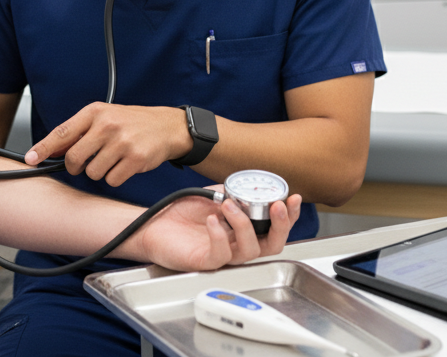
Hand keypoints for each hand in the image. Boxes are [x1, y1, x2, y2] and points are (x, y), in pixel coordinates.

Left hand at [24, 103, 191, 186]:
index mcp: (95, 112)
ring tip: (114, 158)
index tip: (30, 158)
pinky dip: (116, 177)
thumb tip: (49, 151)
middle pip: (74, 159)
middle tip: (87, 162)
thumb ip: (78, 132)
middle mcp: (107, 125)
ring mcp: (122, 142)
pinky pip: (112, 180)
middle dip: (77, 166)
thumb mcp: (104, 117)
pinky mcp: (135, 158)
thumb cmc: (133, 123)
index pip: (62, 132)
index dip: (43, 147)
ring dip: (100, 172)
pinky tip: (126, 164)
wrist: (168, 126)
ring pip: (93, 173)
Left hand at [137, 191, 303, 271]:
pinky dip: (219, 235)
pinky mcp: (205, 262)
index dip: (289, 216)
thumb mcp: (215, 196)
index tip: (292, 198)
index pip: (275, 228)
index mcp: (244, 231)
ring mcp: (223, 256)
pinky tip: (212, 220)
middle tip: (276, 207)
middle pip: (272, 245)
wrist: (154, 223)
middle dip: (280, 226)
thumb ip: (235, 191)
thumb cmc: (183, 213)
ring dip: (244, 225)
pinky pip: (220, 255)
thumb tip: (254, 184)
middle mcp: (237, 245)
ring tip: (230, 205)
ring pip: (249, 251)